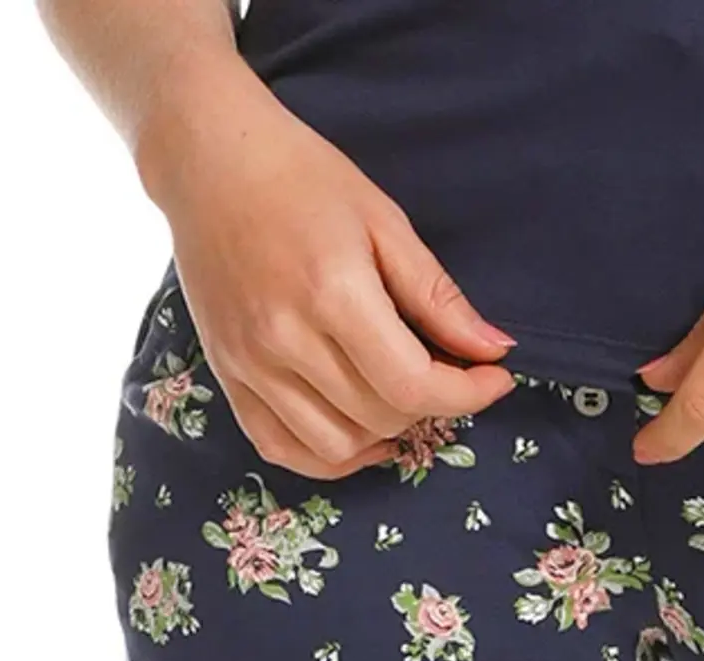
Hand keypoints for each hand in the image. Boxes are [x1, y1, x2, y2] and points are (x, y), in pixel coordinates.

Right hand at [139, 64, 516, 479]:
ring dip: (384, 433)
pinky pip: (282, 448)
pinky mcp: (226, 375)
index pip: (414, 386)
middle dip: (432, 405)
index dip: (468, 394)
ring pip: (336, 446)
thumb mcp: (385, 222)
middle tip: (445, 372)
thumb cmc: (302, 179)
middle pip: (381, 417)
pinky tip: (359, 429)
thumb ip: (438, 296)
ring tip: (401, 398)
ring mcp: (249, 364)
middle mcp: (284, 339)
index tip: (495, 379)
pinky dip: (329, 456)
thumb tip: (494, 350)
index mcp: (332, 294)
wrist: (208, 160)